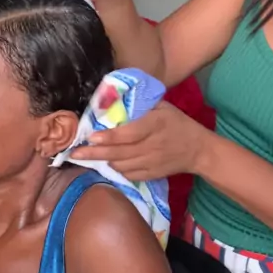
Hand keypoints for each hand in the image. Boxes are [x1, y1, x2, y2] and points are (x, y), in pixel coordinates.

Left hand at [71, 101, 209, 180]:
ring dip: (103, 161)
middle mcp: (153, 145)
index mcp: (156, 125)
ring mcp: (152, 162)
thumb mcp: (163, 107)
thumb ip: (141, 104)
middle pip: (120, 152)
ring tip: (86, 157)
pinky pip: (129, 175)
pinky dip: (116, 170)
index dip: (109, 137)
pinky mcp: (152, 174)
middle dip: (95, 154)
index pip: (129, 133)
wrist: (198, 150)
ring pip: (121, 165)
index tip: (91, 137)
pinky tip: (107, 164)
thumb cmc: (177, 123)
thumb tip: (113, 98)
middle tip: (75, 153)